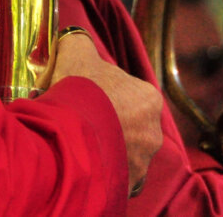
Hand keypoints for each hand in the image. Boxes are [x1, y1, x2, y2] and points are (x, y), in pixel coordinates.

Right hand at [51, 31, 162, 195]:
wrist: (68, 137)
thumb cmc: (78, 93)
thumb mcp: (76, 53)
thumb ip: (79, 43)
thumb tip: (76, 38)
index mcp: (148, 99)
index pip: (126, 96)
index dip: (103, 97)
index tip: (84, 101)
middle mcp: (153, 132)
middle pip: (127, 126)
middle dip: (108, 126)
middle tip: (81, 124)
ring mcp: (143, 161)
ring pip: (124, 153)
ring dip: (107, 150)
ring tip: (81, 146)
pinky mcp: (129, 185)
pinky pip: (118, 178)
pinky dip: (105, 173)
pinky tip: (87, 165)